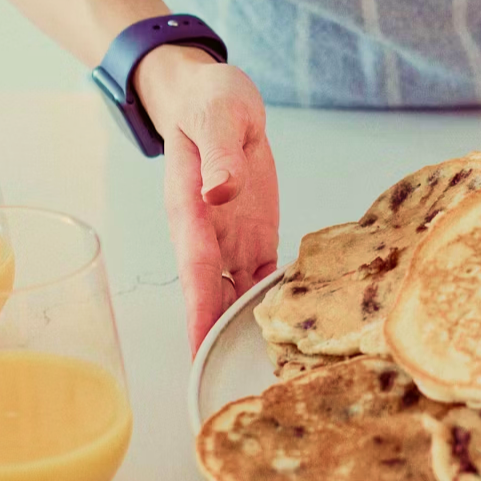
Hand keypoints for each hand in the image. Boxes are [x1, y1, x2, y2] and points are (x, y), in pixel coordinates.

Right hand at [135, 48, 279, 354]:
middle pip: (213, 297)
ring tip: (265, 371)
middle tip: (232, 384)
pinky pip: (264, 274)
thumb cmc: (211, 103)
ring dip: (247, 330)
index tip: (198, 352)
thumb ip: (220, 156)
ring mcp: (233, 236)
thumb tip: (219, 193)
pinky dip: (274, 302)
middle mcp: (209, 234)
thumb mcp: (217, 117)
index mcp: (191, 210)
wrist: (220, 96)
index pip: (196, 271)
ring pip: (239, 293)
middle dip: (218, 341)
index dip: (198, 313)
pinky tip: (290, 328)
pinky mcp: (257, 232)